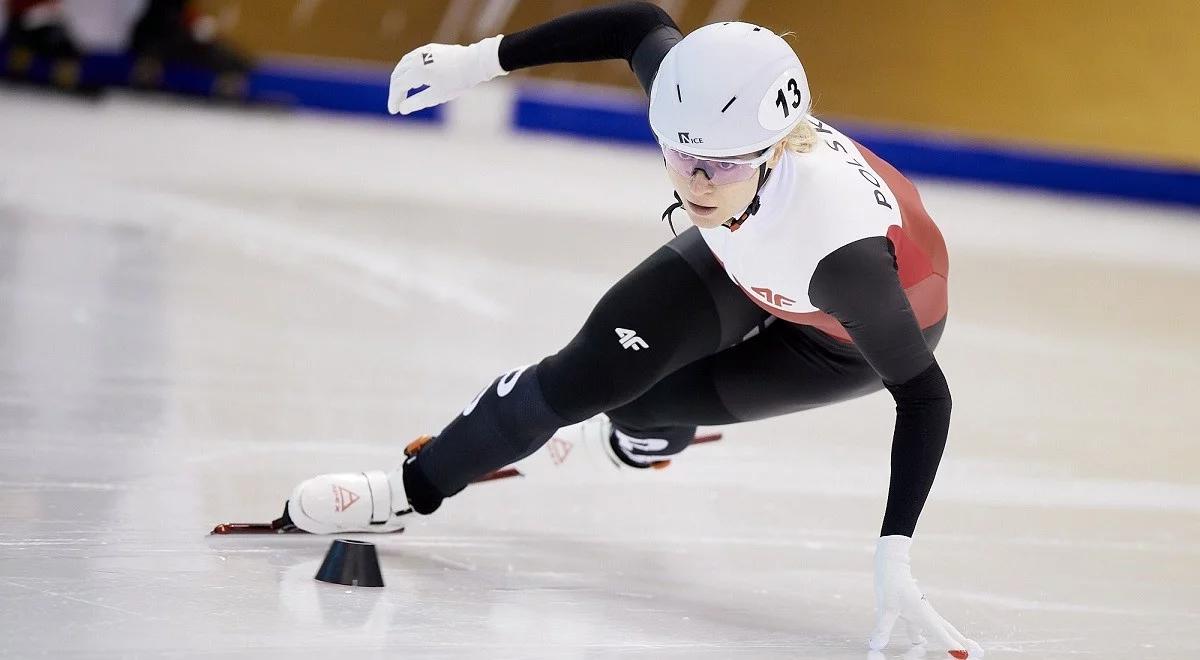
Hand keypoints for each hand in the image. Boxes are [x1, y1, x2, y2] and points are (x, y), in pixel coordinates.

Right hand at [387, 34, 506, 114]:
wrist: (475, 62)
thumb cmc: (458, 81)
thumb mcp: (437, 96)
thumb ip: (417, 102)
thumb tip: (402, 108)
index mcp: (417, 71)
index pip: (398, 86)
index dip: (393, 99)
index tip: (393, 111)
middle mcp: (416, 59)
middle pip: (397, 75)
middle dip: (395, 91)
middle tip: (397, 104)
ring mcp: (422, 51)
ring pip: (403, 65)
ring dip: (400, 79)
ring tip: (403, 94)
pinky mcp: (429, 49)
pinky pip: (412, 59)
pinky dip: (407, 70)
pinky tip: (413, 79)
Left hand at [870, 535, 983, 657]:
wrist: (892, 566)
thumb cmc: (891, 584)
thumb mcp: (886, 607)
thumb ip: (883, 627)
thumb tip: (876, 644)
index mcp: (924, 615)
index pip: (942, 635)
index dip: (953, 646)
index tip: (965, 655)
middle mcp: (926, 614)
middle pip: (948, 631)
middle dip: (960, 641)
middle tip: (975, 651)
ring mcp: (922, 612)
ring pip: (939, 628)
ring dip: (948, 638)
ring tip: (958, 648)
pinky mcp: (914, 610)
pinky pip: (925, 626)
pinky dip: (930, 634)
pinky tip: (920, 641)